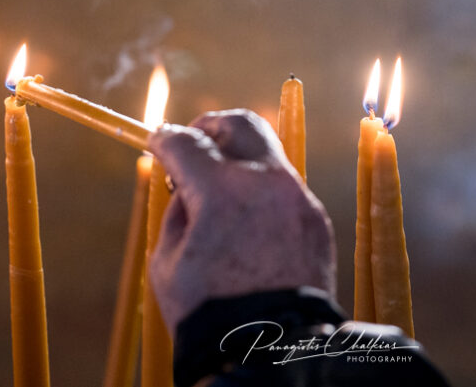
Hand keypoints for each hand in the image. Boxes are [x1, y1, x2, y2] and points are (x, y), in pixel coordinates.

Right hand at [147, 110, 334, 333]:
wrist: (270, 351)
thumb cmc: (209, 311)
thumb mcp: (168, 260)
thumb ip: (177, 209)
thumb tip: (185, 184)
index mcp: (222, 190)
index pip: (188, 142)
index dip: (165, 139)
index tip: (158, 142)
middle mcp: (266, 182)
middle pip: (241, 124)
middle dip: (212, 126)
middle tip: (196, 141)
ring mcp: (298, 199)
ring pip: (268, 156)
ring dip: (241, 162)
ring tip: (220, 192)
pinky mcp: (317, 220)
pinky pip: (286, 192)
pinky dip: (263, 194)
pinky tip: (248, 223)